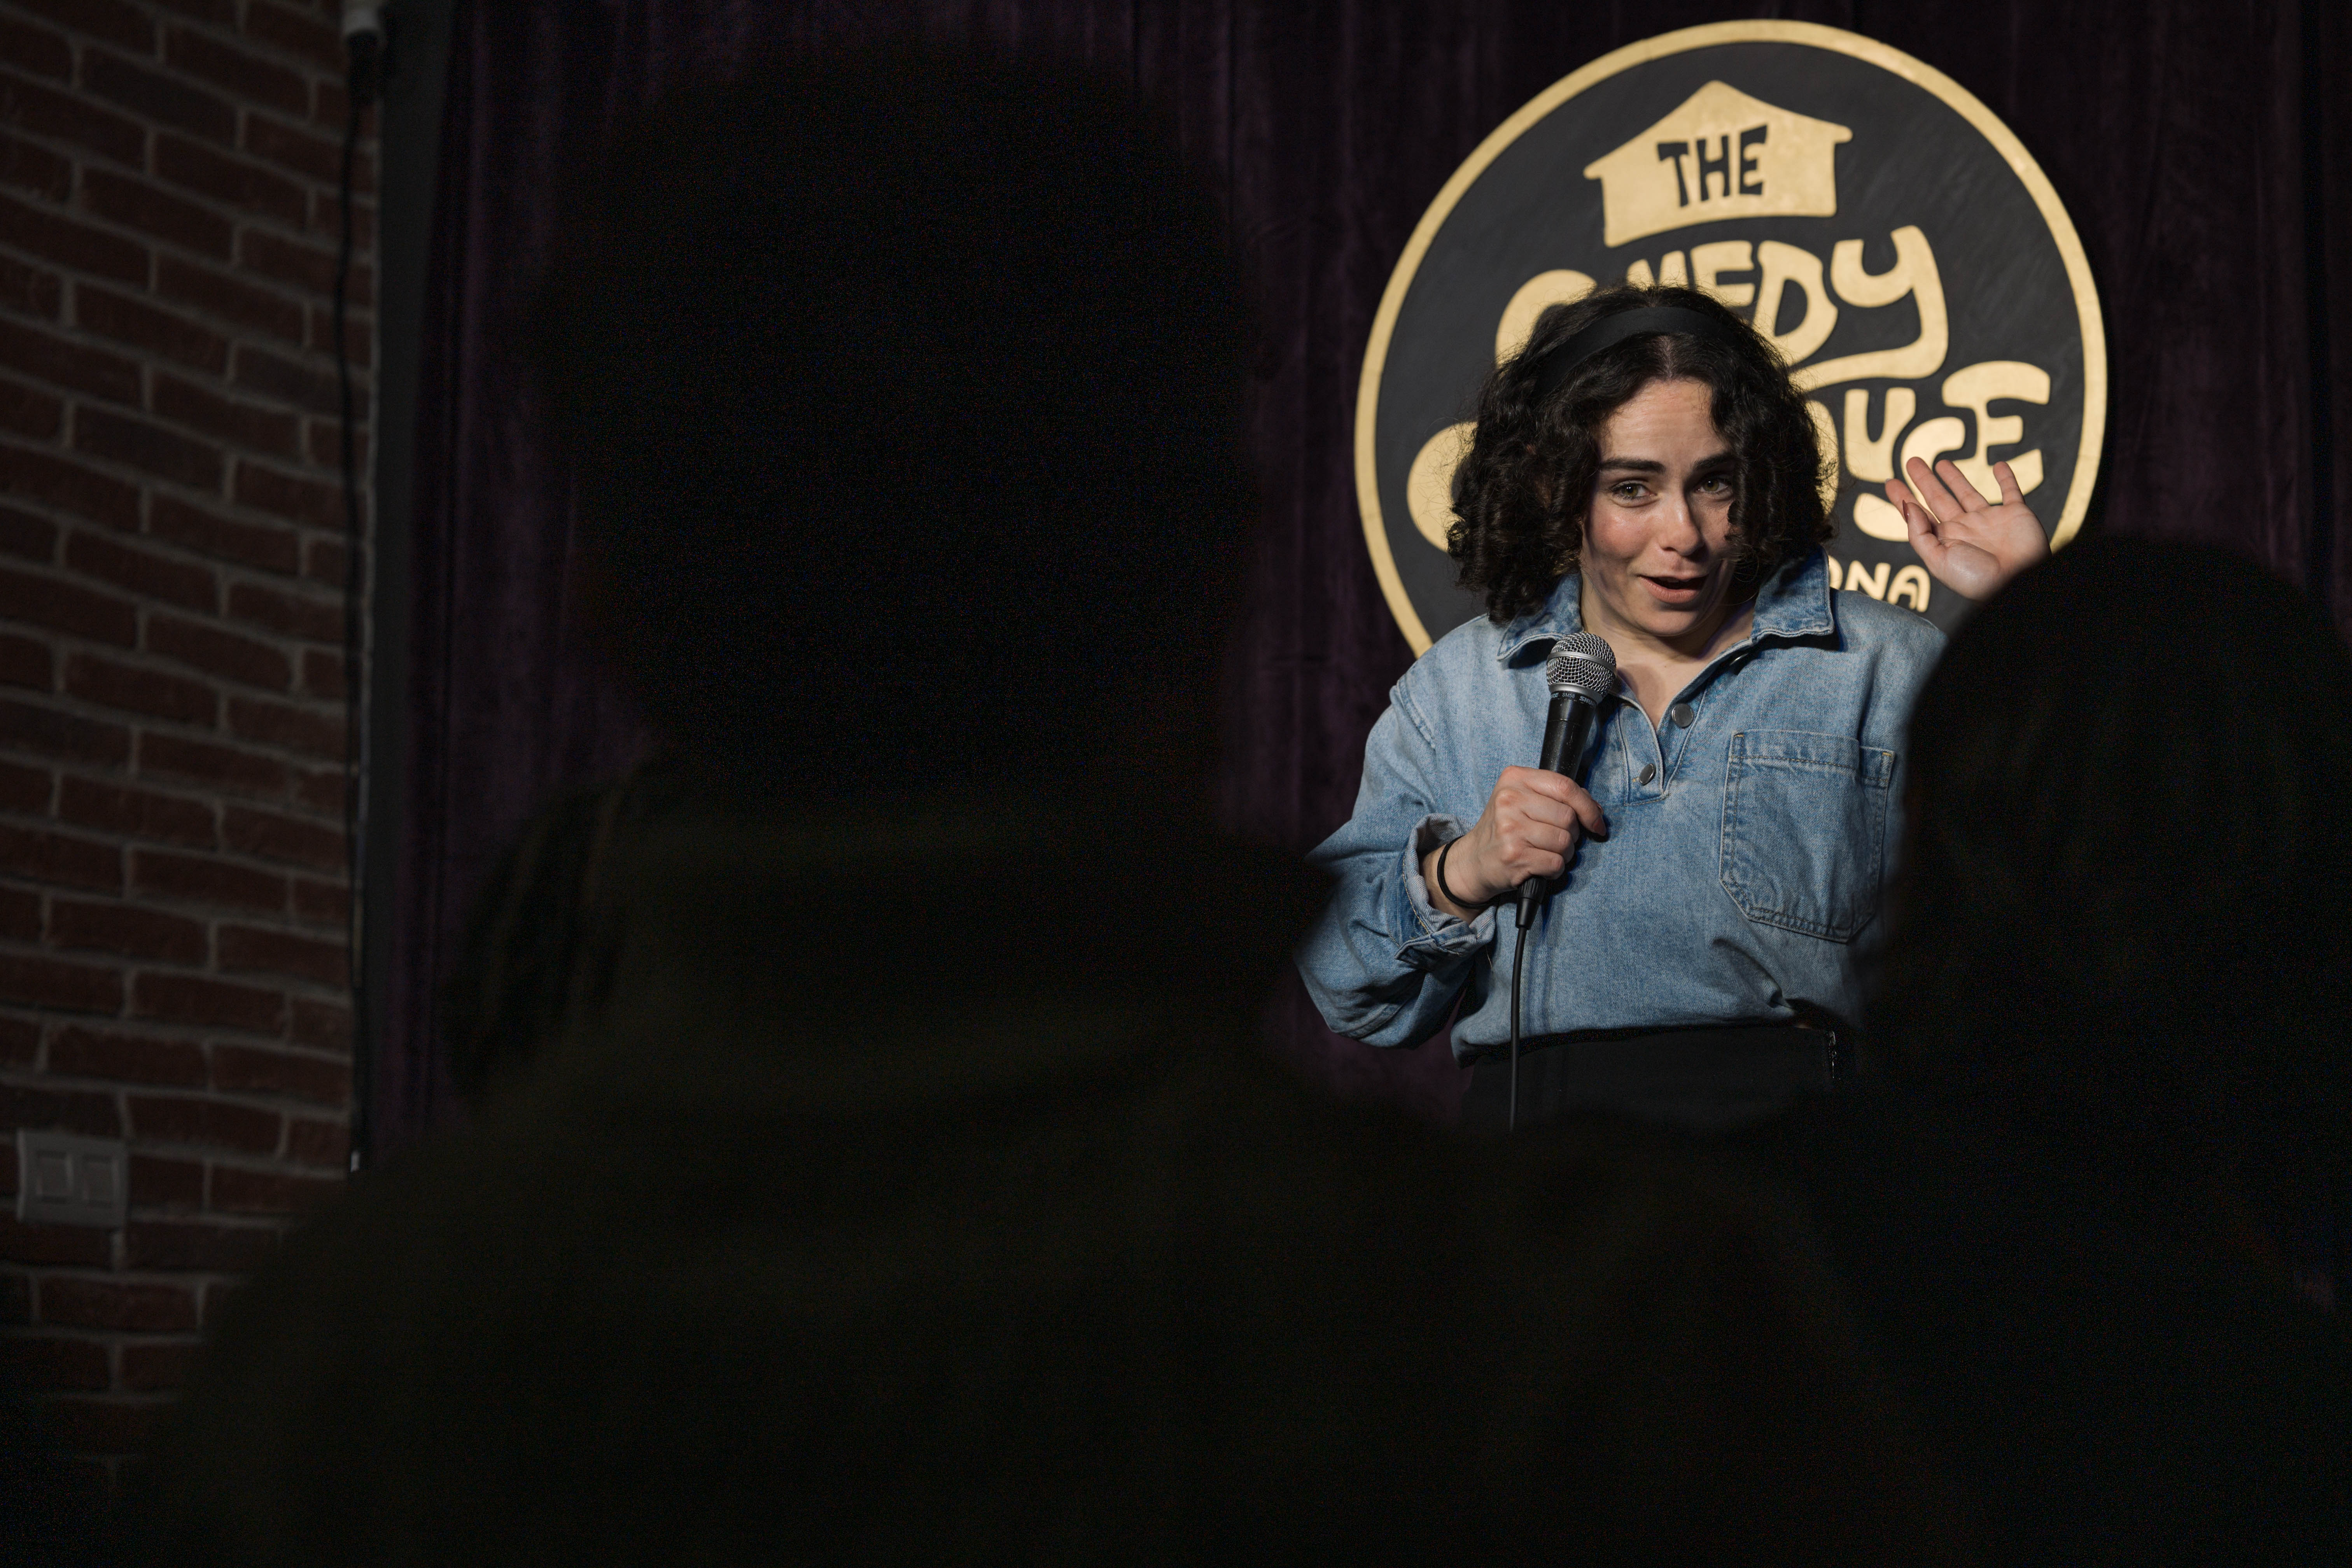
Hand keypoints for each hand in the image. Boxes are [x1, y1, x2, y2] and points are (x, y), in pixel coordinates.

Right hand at [1422, 765, 1607, 918]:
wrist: (1473, 860)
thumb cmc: (1505, 828)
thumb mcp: (1523, 799)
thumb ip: (1557, 797)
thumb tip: (1595, 810)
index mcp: (1514, 778)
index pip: (1565, 786)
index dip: (1588, 807)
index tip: (1596, 822)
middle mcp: (1509, 800)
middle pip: (1568, 817)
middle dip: (1572, 834)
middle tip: (1556, 839)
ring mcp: (1510, 828)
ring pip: (1564, 842)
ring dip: (1564, 853)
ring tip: (1546, 852)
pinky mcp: (1513, 855)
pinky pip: (1555, 863)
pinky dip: (1554, 869)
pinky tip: (1539, 865)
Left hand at [1884, 456, 2048, 601]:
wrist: (2016, 582)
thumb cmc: (1977, 579)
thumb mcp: (1938, 560)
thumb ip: (1920, 535)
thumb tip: (1908, 507)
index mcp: (1945, 540)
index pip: (1919, 514)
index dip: (1904, 498)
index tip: (1890, 482)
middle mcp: (1965, 528)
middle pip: (1939, 498)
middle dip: (1924, 481)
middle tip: (1911, 461)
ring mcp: (1989, 520)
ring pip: (1968, 491)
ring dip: (1954, 477)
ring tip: (1940, 462)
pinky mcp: (2015, 513)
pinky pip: (2011, 491)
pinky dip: (2006, 478)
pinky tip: (1998, 465)